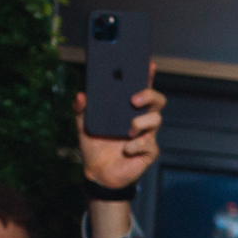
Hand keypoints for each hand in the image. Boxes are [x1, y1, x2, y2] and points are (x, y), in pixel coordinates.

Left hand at [76, 63, 164, 189]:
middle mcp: (141, 119)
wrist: (98, 172)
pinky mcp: (149, 152)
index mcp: (127, 110)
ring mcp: (147, 135)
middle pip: (157, 101)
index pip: (141, 88)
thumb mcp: (83, 124)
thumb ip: (80, 109)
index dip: (148, 75)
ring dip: (140, 123)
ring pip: (156, 120)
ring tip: (127, 131)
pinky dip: (135, 146)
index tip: (149, 64)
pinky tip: (126, 150)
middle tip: (133, 100)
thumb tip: (81, 95)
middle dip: (149, 95)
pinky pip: (148, 144)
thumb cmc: (94, 145)